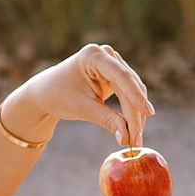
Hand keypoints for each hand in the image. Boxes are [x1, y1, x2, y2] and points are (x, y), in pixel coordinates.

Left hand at [0, 43, 156, 149]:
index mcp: (93, 56)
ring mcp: (112, 63)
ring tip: (134, 139)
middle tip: (136, 140)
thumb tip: (127, 138)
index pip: (121, 76)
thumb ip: (107, 120)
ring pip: (133, 90)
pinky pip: (130, 92)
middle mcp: (106, 55)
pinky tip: (132, 129)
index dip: (136, 95)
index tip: (148, 113)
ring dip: (136, 115)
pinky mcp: (115, 74)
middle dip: (134, 114)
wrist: (46, 92)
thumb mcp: (82, 108)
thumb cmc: (59, 96)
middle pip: (129, 86)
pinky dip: (131, 111)